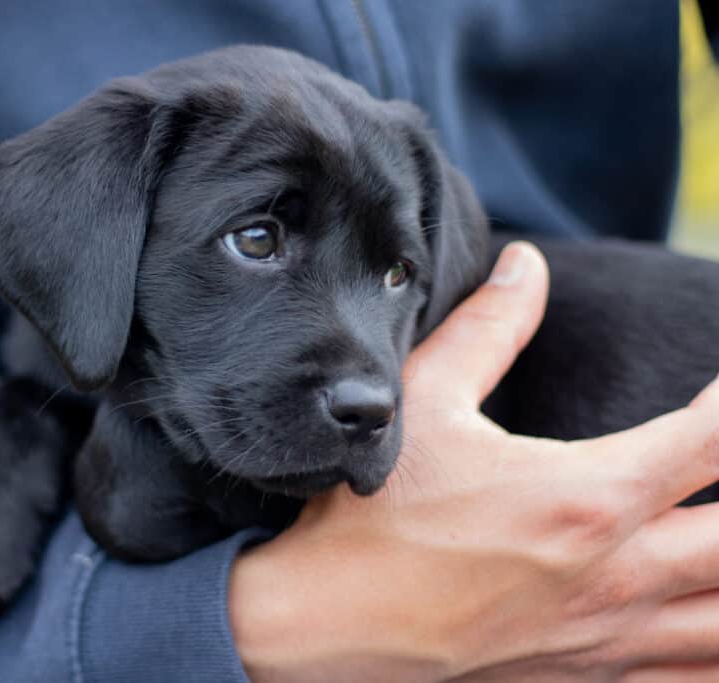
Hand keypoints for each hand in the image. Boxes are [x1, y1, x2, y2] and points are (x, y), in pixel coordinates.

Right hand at [229, 242, 718, 682]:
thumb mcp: (424, 402)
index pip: (714, 439)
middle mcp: (618, 573)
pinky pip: (696, 677)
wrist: (326, 624)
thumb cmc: (372, 514)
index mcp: (587, 495)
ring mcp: (610, 638)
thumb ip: (488, 328)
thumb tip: (527, 264)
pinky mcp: (588, 679)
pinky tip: (708, 616)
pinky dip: (716, 647)